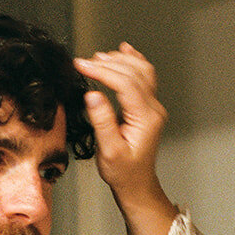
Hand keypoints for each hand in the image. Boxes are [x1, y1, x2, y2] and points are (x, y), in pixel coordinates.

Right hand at [74, 44, 169, 209]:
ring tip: (98, 57)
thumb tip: (92, 95)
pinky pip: (145, 77)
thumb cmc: (123, 172)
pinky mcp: (148, 107)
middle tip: (84, 61)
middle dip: (108, 63)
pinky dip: (134, 61)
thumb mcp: (108, 150)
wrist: (137, 184)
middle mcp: (153, 110)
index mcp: (145, 119)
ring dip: (120, 60)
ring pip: (142, 71)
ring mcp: (153, 107)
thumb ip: (102, 121)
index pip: (125, 84)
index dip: (102, 71)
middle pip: (134, 73)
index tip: (82, 65)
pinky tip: (125, 51)